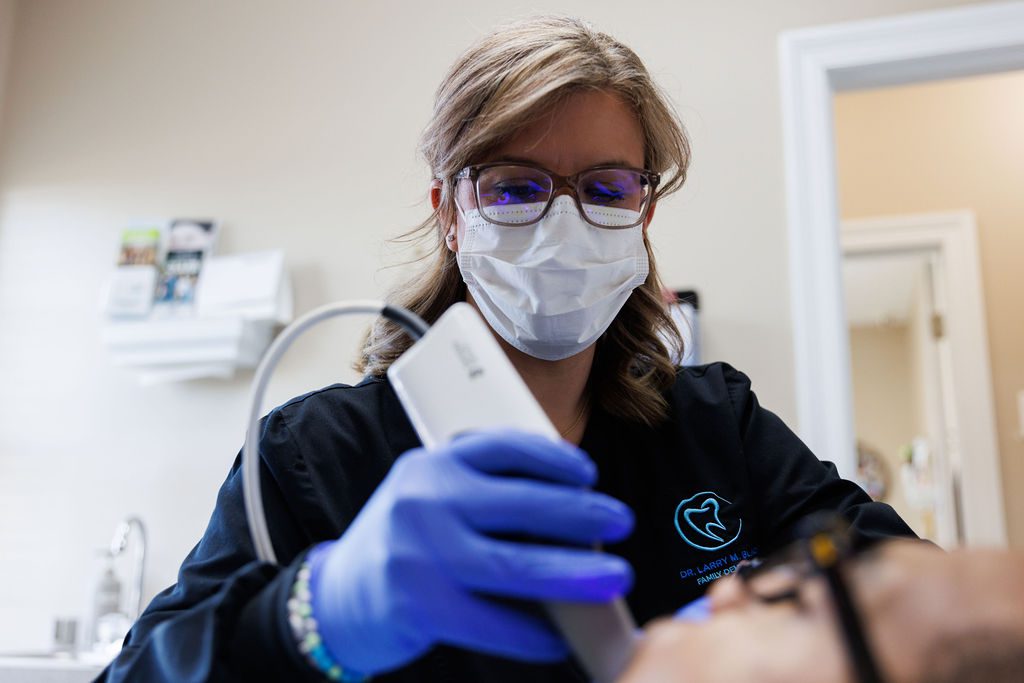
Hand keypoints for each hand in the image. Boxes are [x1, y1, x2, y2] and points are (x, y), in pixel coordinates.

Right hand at [309, 430, 634, 674]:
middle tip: (622, 519)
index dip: (553, 457)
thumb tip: (574, 509)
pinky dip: (531, 632)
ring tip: (614, 577)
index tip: (590, 473)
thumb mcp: (433, 496)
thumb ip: (485, 491)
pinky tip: (559, 637)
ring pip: (512, 565)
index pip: (502, 447)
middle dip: (580, 513)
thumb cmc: (407, 541)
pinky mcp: (417, 605)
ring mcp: (418, 554)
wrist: (339, 596)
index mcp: (433, 465)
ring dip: (573, 572)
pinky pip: (490, 620)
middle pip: (519, 504)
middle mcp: (424, 501)